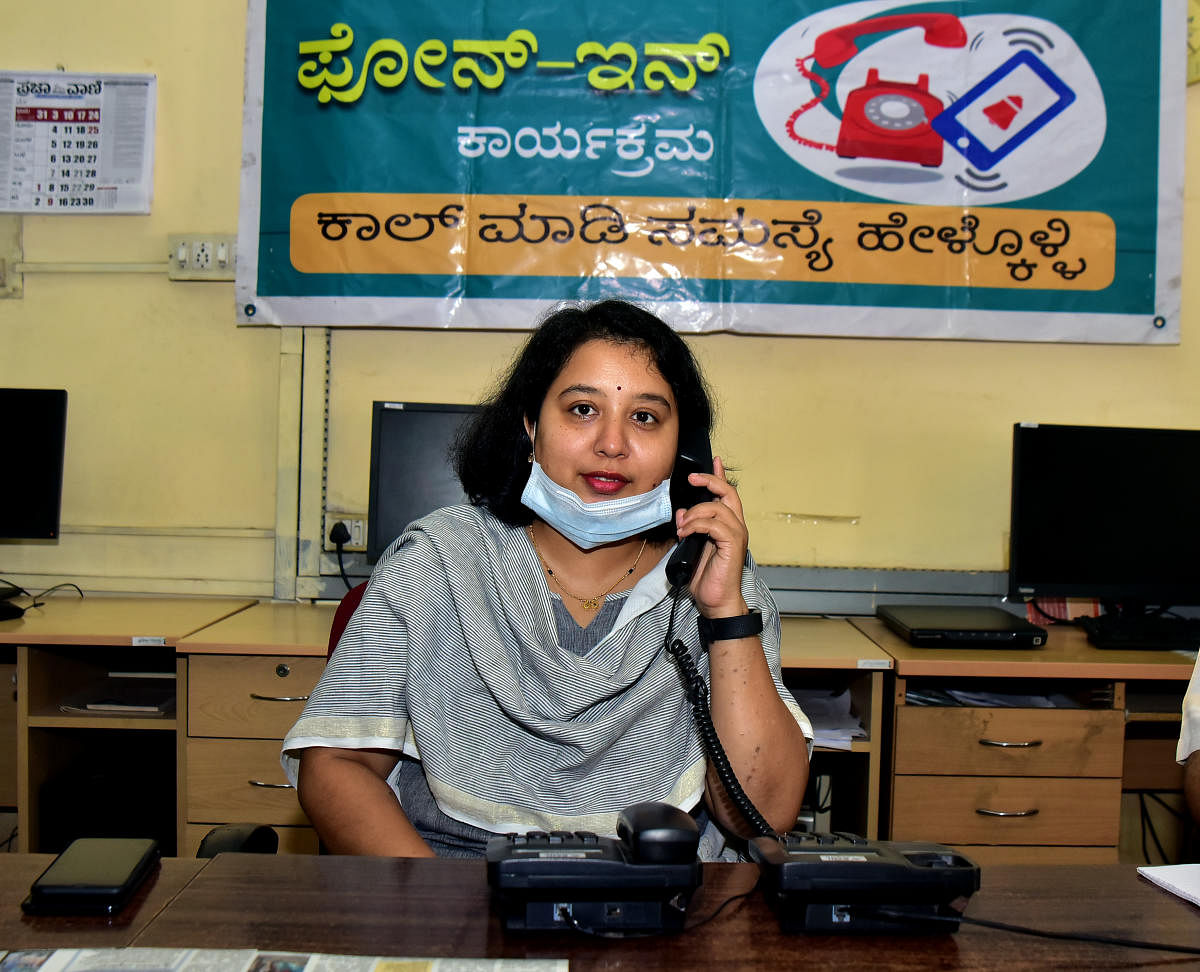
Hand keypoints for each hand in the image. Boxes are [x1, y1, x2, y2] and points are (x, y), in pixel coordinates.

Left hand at [674, 455, 749, 616]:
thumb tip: (682, 512)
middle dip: (710, 481)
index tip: (713, 460)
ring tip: (681, 527)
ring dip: (694, 513)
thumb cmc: (707, 577)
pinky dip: (696, 524)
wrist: (716, 601)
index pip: (726, 494)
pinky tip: (686, 532)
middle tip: (691, 480)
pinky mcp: (732, 544)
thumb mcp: (692, 546)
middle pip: (728, 492)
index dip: (719, 475)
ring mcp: (736, 535)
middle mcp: (736, 526)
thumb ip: (689, 527)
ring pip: (717, 507)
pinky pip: (715, 524)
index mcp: (728, 525)